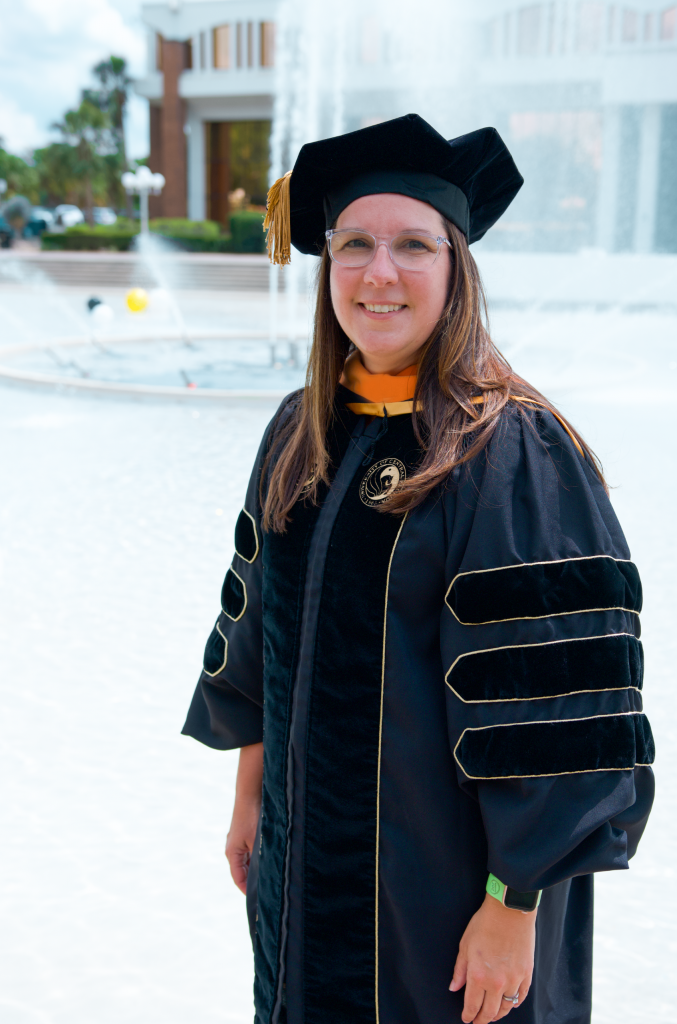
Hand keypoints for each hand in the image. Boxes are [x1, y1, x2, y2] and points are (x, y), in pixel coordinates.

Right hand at [225, 742, 262, 893]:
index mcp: (233, 853)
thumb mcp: (258, 841)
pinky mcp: (247, 831)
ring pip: (251, 860)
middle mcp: (234, 847)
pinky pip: (254, 849)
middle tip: (271, 891)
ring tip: (275, 876)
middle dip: (256, 881)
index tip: (261, 901)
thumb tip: (270, 877)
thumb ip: (262, 859)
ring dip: (261, 867)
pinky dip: (262, 855)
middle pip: (245, 871)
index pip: (240, 880)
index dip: (249, 892)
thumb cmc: (253, 815)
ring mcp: (240, 839)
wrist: (252, 789)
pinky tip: (275, 856)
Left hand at [449, 893, 535, 1022]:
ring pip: (507, 1007)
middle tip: (478, 1022)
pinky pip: (521, 996)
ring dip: (499, 1014)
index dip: (468, 1015)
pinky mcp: (527, 973)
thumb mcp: (465, 946)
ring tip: (493, 1015)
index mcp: (478, 976)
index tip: (466, 1019)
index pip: (472, 1005)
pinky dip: (515, 1003)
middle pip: (490, 1011)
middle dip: (482, 1019)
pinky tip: (510, 1004)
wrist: (509, 911)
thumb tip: (454, 988)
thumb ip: (460, 970)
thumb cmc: (484, 924)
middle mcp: (496, 982)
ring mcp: (514, 979)